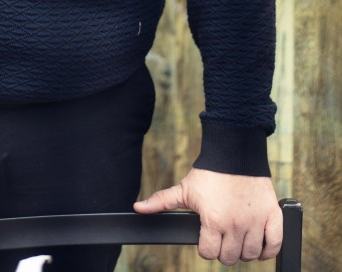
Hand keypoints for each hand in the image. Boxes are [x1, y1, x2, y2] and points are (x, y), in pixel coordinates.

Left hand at [134, 167, 282, 264]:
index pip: (209, 253)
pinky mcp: (273, 217)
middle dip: (224, 249)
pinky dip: (268, 250)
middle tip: (222, 235)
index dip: (206, 246)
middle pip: (229, 258)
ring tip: (238, 236)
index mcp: (213, 222)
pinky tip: (259, 243)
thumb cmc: (209, 172)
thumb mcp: (184, 188)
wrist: (236, 152)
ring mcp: (256, 222)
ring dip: (244, 250)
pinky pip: (274, 246)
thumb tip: (138, 208)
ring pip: (250, 255)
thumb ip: (162, 201)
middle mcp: (235, 226)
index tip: (208, 236)